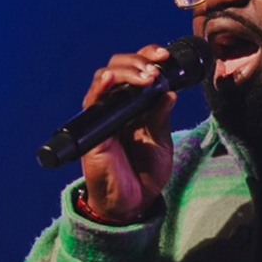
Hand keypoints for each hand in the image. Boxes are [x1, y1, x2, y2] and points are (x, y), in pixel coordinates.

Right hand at [79, 45, 175, 223]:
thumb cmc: (144, 175)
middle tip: (155, 70)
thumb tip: (168, 91)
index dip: (148, 57)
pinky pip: (92, 104)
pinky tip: (111, 79)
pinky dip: (101, 88)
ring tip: (145, 76)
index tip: (165, 57)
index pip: (137, 70)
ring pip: (104, 78)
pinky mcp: (93, 131)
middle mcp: (117, 106)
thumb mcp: (160, 142)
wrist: (132, 204)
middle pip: (119, 67)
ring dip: (125, 71)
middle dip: (138, 61)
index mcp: (135, 105)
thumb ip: (161, 117)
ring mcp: (103, 117)